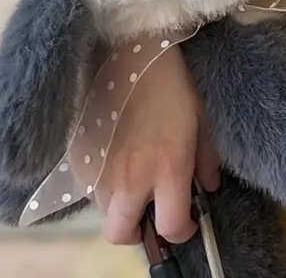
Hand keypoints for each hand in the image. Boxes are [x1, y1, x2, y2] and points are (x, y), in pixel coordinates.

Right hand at [93, 45, 218, 246]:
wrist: (128, 52)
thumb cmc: (172, 81)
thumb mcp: (201, 117)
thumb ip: (207, 158)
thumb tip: (208, 186)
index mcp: (168, 168)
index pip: (171, 226)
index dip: (182, 232)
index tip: (185, 222)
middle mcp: (130, 178)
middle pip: (121, 233)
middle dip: (136, 232)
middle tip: (148, 213)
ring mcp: (99, 170)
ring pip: (102, 211)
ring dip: (118, 206)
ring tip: (132, 182)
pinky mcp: (77, 158)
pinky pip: (88, 187)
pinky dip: (102, 185)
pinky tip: (115, 160)